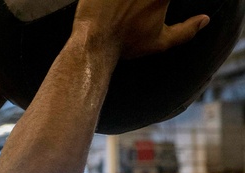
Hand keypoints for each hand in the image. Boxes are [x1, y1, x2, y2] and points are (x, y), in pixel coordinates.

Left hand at [74, 0, 208, 59]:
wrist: (93, 43)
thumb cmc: (124, 44)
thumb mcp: (159, 42)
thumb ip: (185, 31)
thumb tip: (204, 20)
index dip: (165, 0)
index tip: (163, 3)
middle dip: (149, 1)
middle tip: (143, 4)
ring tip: (132, 1)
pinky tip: (118, 0)